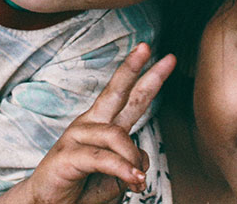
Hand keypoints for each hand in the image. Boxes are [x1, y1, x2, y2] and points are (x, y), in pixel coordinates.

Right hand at [1, 44, 174, 203]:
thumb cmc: (82, 189)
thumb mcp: (116, 178)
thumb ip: (131, 164)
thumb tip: (142, 161)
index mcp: (103, 124)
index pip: (129, 97)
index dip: (148, 77)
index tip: (168, 59)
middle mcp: (90, 123)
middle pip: (116, 91)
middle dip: (133, 69)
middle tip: (147, 47)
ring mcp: (76, 136)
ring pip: (117, 135)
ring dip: (133, 160)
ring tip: (138, 182)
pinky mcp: (67, 155)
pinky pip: (103, 158)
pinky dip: (122, 169)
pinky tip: (133, 179)